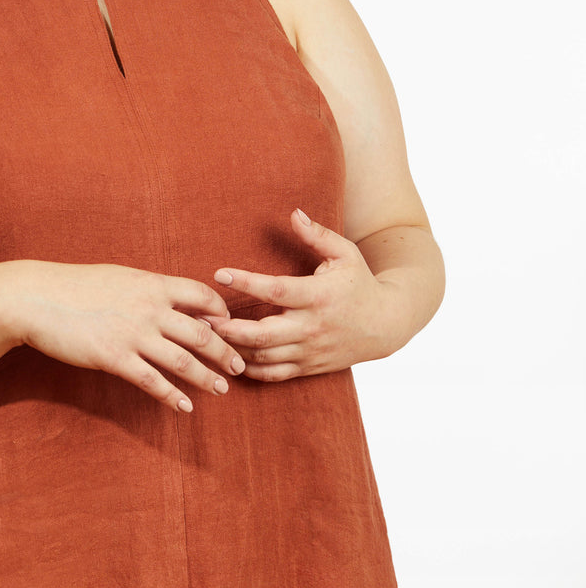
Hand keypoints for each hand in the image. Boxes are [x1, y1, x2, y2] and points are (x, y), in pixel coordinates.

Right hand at [6, 260, 246, 412]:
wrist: (36, 298)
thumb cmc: (74, 286)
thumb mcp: (119, 277)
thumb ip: (148, 289)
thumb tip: (171, 297)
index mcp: (152, 284)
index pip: (202, 295)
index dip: (221, 312)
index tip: (229, 327)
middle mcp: (149, 308)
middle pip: (202, 332)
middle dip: (225, 351)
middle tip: (239, 366)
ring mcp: (133, 334)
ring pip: (183, 360)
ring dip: (206, 377)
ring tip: (221, 389)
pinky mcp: (114, 357)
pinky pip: (152, 381)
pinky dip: (172, 395)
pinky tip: (184, 406)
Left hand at [207, 209, 397, 380]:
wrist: (386, 325)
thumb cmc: (360, 284)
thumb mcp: (345, 254)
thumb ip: (318, 235)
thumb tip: (294, 213)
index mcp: (318, 296)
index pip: (276, 290)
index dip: (246, 282)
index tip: (219, 274)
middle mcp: (312, 327)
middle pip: (263, 334)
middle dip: (228, 329)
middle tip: (201, 318)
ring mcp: (309, 350)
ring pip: (264, 357)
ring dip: (233, 349)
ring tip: (207, 337)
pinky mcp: (308, 367)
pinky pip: (274, 374)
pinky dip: (250, 369)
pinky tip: (230, 357)